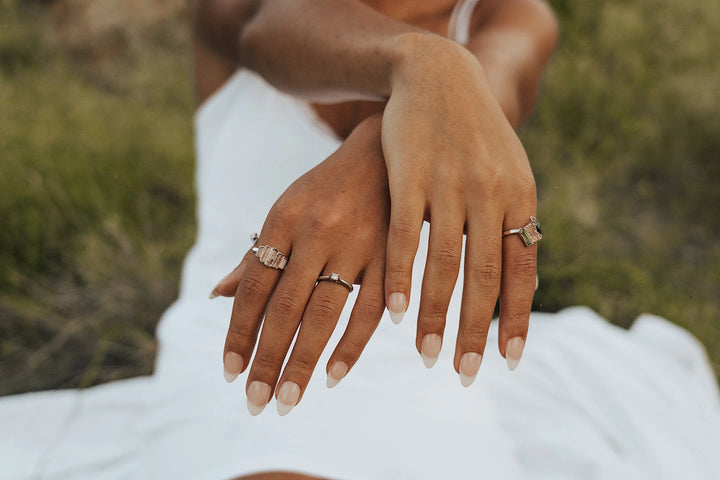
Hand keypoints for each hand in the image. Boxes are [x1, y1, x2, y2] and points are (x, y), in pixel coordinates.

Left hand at [214, 114, 389, 414]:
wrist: (384, 149)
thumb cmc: (326, 188)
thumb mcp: (285, 209)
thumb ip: (255, 254)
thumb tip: (217, 295)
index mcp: (284, 219)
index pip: (253, 287)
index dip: (239, 331)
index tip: (230, 371)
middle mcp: (316, 232)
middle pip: (284, 308)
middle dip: (267, 359)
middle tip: (254, 402)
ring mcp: (357, 244)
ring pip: (324, 314)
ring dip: (304, 362)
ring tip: (286, 400)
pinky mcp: (390, 255)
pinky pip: (371, 307)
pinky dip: (353, 344)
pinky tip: (334, 375)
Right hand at [381, 36, 537, 380]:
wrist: (440, 76)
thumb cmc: (474, 134)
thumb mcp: (507, 173)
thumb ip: (511, 224)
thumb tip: (521, 283)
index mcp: (519, 197)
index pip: (521, 270)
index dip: (516, 318)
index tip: (508, 361)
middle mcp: (490, 194)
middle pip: (485, 276)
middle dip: (477, 330)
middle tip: (466, 373)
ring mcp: (449, 184)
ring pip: (445, 263)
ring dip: (438, 314)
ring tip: (430, 356)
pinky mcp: (410, 176)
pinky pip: (405, 235)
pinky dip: (401, 275)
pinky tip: (397, 311)